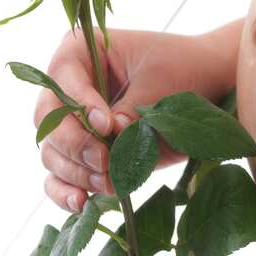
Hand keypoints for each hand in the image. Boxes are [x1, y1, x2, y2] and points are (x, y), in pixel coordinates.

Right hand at [35, 24, 239, 212]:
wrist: (207, 83)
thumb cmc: (183, 69)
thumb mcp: (160, 83)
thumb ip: (132, 110)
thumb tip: (110, 137)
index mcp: (81, 52)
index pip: (64, 80)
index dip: (79, 105)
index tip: (106, 125)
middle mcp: (69, 87)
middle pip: (49, 120)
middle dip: (75, 144)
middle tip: (104, 160)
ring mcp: (74, 123)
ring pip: (52, 151)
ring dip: (76, 171)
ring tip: (107, 182)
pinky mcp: (85, 153)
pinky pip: (60, 176)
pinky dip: (66, 191)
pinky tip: (82, 203)